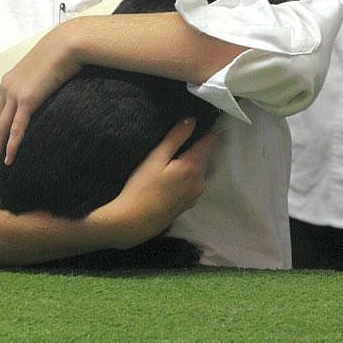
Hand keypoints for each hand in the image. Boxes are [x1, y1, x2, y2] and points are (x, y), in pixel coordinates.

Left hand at [0, 19, 82, 174]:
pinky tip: (10, 159)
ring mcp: (15, 94)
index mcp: (9, 81)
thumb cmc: (60, 54)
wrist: (66, 44)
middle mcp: (7, 88)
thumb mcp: (43, 70)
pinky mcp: (27, 100)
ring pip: (1, 130)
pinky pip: (17, 128)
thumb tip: (45, 93)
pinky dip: (12, 145)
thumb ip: (38, 83)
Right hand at [100, 118, 217, 249]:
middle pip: (204, 155)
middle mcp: (200, 181)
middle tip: (179, 135)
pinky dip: (186, 175)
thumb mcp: (156, 157)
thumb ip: (176, 137)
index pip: (209, 141)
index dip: (205, 129)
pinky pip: (192, 182)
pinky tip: (170, 175)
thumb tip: (192, 119)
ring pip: (198, 170)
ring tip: (172, 155)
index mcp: (194, 166)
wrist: (133, 223)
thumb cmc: (141, 187)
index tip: (197, 120)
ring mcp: (195, 195)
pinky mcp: (187, 204)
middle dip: (196, 144)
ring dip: (190, 161)